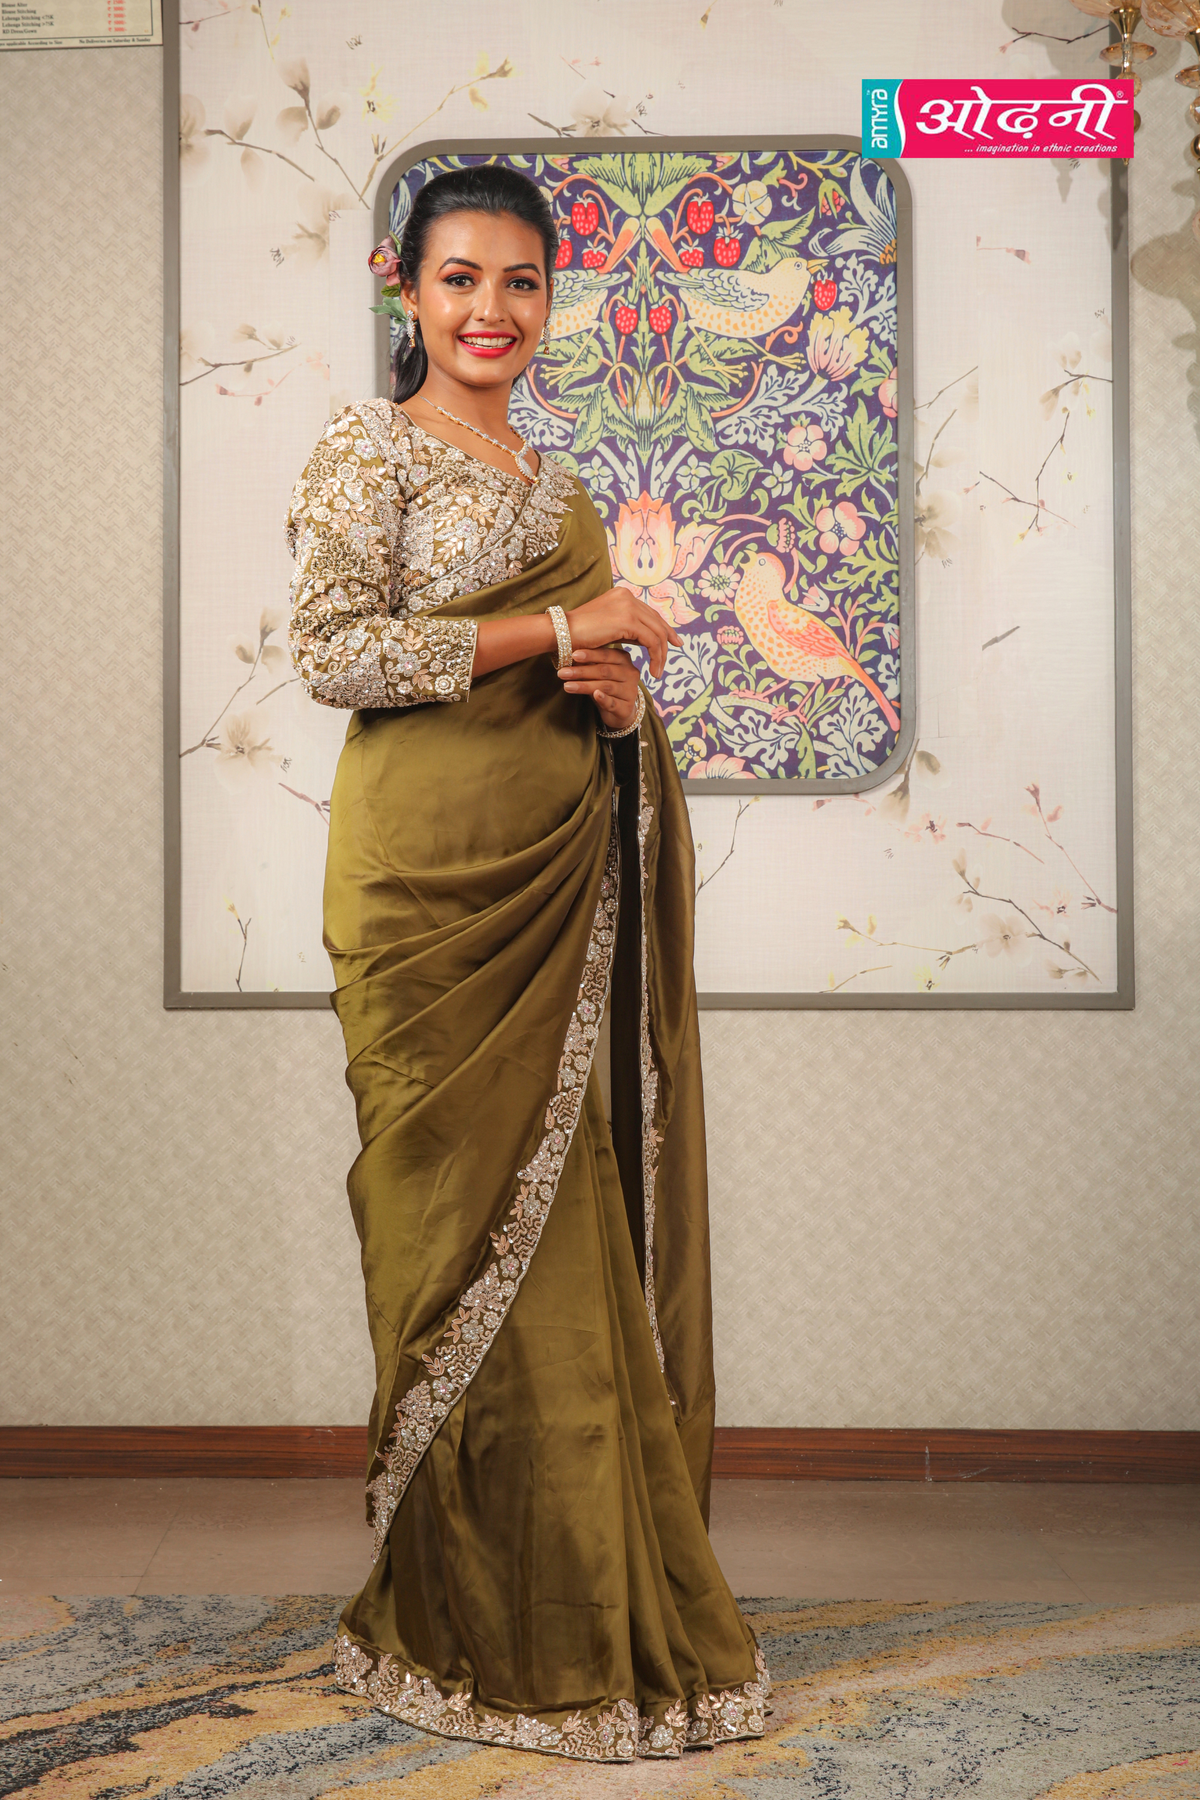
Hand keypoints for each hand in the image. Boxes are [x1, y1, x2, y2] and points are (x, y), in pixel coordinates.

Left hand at [558, 644, 640, 732]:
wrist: (621, 710)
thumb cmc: (607, 685)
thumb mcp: (600, 672)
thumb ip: (590, 664)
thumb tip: (568, 655)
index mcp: (624, 660)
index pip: (607, 655)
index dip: (590, 655)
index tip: (573, 655)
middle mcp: (630, 674)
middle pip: (605, 671)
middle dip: (582, 671)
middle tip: (562, 673)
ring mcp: (630, 691)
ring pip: (606, 686)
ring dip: (585, 686)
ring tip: (567, 686)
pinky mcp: (626, 708)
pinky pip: (613, 703)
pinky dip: (603, 699)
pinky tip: (595, 695)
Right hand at [565, 586, 680, 679]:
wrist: (563, 633)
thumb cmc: (580, 634)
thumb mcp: (609, 628)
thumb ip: (627, 628)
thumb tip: (644, 638)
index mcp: (623, 595)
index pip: (649, 612)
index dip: (663, 627)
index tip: (672, 640)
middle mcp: (628, 597)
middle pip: (657, 620)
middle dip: (668, 638)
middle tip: (677, 650)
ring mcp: (628, 607)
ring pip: (657, 632)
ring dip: (661, 654)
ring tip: (659, 671)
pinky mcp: (628, 621)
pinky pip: (651, 641)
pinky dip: (656, 657)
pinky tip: (653, 671)